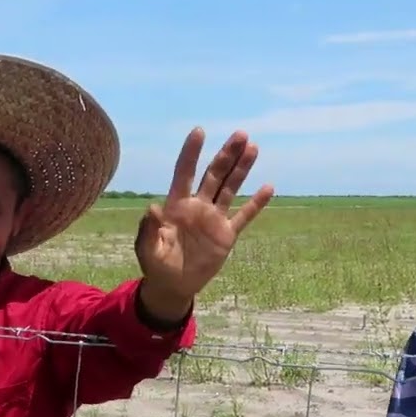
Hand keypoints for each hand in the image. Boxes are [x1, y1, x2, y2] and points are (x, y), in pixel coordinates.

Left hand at [135, 127, 274, 317]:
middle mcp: (197, 206)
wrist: (173, 285)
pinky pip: (244, 216)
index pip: (184, 173)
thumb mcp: (147, 249)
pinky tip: (268, 187)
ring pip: (230, 188)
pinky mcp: (226, 235)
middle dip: (227, 155)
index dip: (191, 153)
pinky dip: (256, 204)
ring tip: (253, 148)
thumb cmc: (156, 264)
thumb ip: (149, 229)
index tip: (199, 131)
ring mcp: (214, 219)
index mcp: (177, 205)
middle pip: (214, 175)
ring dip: (241, 169)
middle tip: (240, 134)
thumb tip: (154, 208)